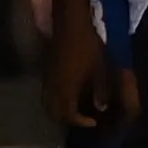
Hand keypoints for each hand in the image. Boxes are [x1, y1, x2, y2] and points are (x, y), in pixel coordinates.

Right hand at [48, 17, 121, 132]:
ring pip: (47, 104)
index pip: (68, 115)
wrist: (70, 24)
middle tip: (82, 119)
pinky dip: (55, 101)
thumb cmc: (87, 46)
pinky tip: (68, 96)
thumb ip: (100, 91)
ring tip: (74, 110)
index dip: (80, 122)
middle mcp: (52, 88)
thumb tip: (101, 108)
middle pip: (53, 113)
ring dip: (59, 111)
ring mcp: (47, 79)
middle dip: (67, 120)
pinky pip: (46, 94)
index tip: (93, 122)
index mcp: (66, 89)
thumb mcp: (99, 69)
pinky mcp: (45, 71)